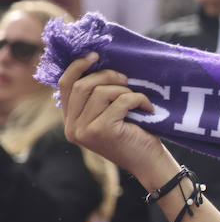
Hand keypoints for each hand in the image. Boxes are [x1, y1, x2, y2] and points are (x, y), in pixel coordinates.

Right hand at [59, 54, 177, 186]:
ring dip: (124, 91)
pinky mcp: (102, 130)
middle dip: (105, 76)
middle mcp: (73, 128)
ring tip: (138, 99)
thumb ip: (95, 99)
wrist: (151, 164)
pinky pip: (120, 101)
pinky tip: (148, 109)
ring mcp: (86, 131)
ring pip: (100, 92)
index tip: (94, 56)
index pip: (65, 86)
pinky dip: (137, 100)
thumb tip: (94, 64)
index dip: (77, 67)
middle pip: (82, 86)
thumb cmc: (134, 136)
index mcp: (71, 123)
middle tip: (125, 79)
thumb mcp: (108, 115)